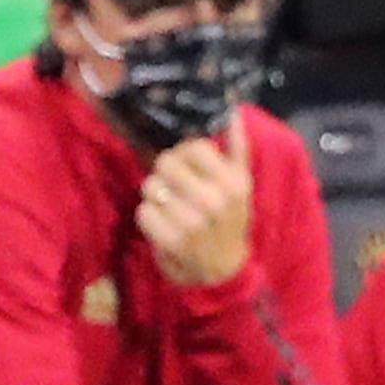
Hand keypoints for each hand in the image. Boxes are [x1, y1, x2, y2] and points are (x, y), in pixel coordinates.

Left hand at [138, 116, 254, 287]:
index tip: (189, 168)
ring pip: (151, 186)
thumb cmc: (230, 222)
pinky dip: (149, 218)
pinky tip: (163, 224)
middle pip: (166, 163)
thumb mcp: (241, 186)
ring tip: (170, 207)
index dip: (186, 154)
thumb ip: (237, 148)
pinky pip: (143, 212)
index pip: (194, 147)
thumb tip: (233, 112)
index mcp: (232, 183)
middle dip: (166, 173)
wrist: (223, 271)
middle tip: (174, 188)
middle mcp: (212, 200)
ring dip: (156, 196)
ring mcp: (190, 221)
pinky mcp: (169, 240)